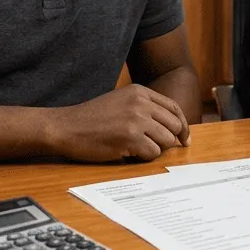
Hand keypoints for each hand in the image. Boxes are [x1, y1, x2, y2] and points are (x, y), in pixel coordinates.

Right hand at [50, 85, 190, 161]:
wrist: (66, 127)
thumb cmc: (91, 118)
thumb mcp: (120, 102)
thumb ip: (144, 109)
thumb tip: (171, 128)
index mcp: (140, 92)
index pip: (173, 108)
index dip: (182, 125)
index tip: (184, 138)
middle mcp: (141, 103)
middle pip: (174, 125)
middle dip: (170, 140)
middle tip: (157, 148)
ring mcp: (137, 120)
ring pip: (166, 141)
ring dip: (155, 149)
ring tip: (136, 148)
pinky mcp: (131, 138)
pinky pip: (152, 153)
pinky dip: (144, 157)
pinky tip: (128, 153)